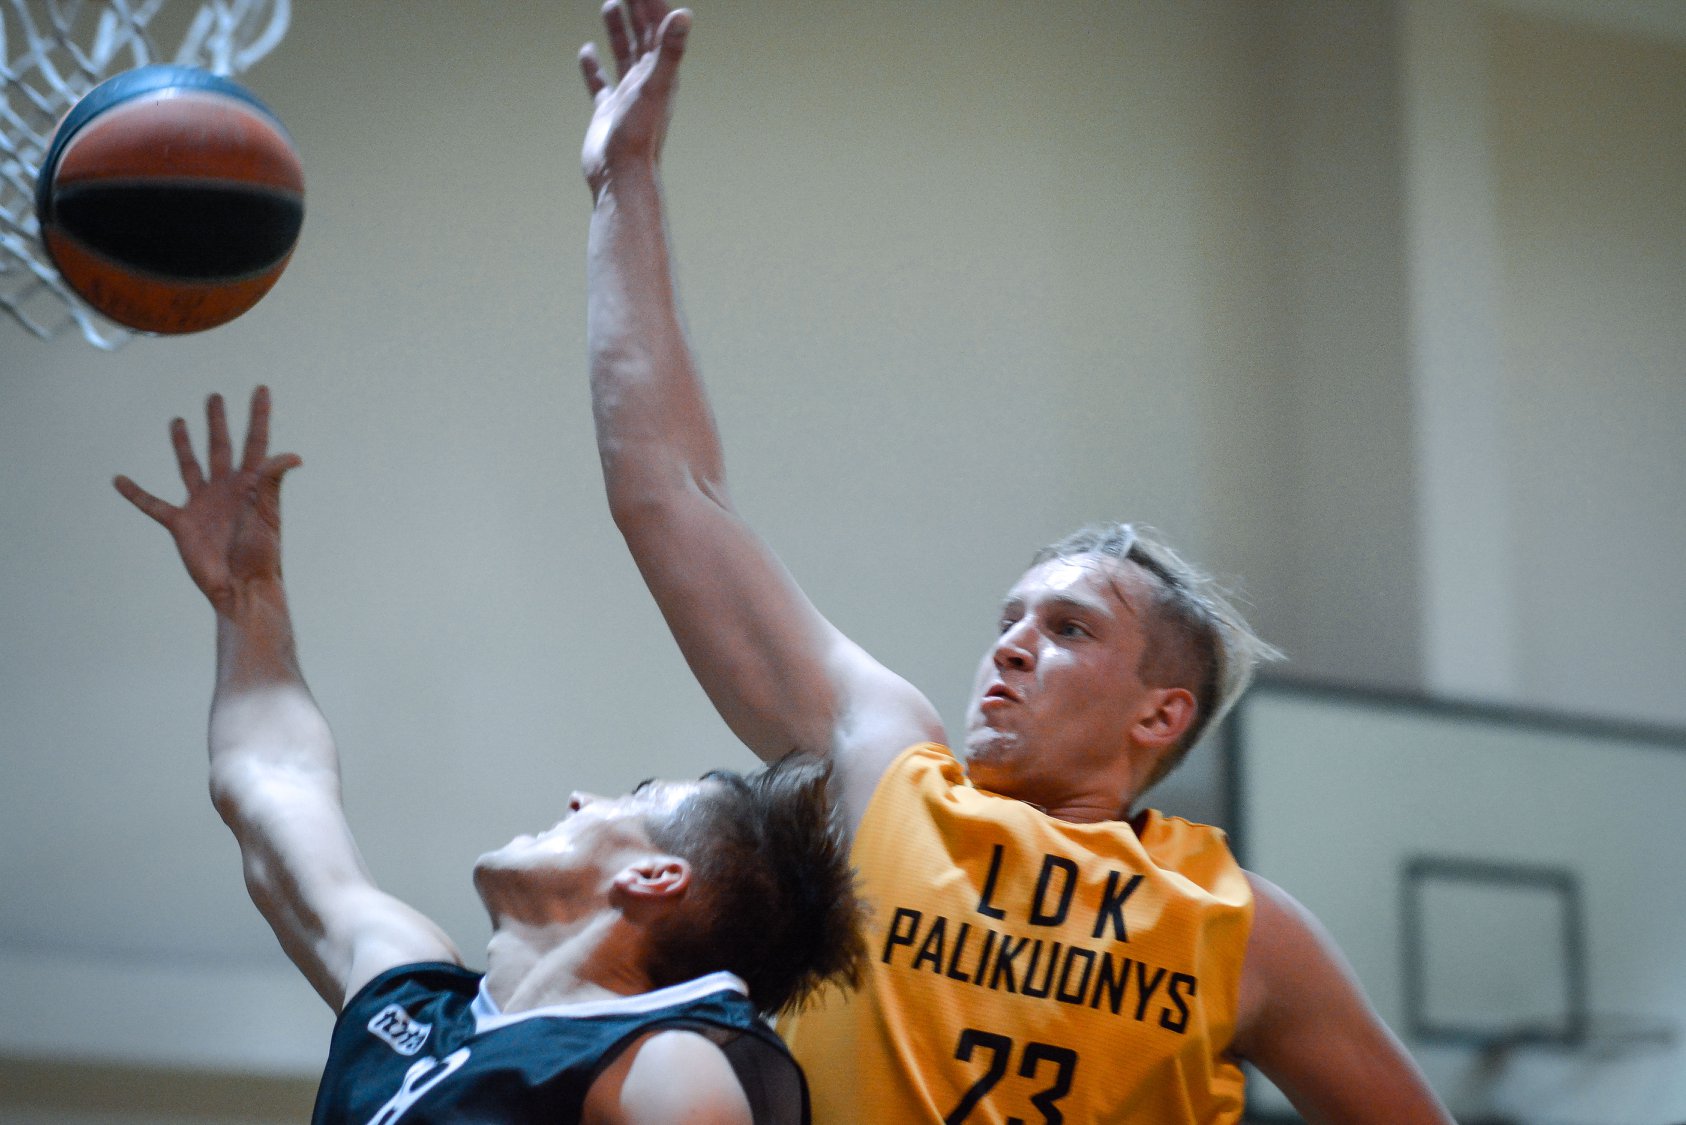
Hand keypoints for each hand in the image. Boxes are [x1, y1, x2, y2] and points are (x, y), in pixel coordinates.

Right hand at [115, 386, 300, 617]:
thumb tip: (292, 455)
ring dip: (183, 444)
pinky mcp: (182, 524)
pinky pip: (153, 505)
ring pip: (190, 466)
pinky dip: (135, 493)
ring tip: (177, 421)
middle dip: (218, 422)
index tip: (261, 389)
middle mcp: (227, 489)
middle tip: (214, 397)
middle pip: (221, 446)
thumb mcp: (269, 514)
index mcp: (252, 484)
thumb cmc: (262, 554)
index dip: (259, 416)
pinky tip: (119, 479)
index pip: (257, 442)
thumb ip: (273, 482)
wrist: (241, 587)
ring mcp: (203, 504)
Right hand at [579, 0, 691, 195]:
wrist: (621, 176)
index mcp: (661, 74)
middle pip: (643, 36)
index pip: (658, 27)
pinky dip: (594, 66)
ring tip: (610, 4)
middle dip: (636, 8)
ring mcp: (627, 96)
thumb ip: (670, 50)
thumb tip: (684, 14)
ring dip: (618, 30)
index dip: (652, 2)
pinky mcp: (608, 111)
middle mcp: (647, 82)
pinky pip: (601, 82)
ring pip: (624, 54)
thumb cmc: (640, 136)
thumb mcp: (655, 86)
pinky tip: (586, 51)